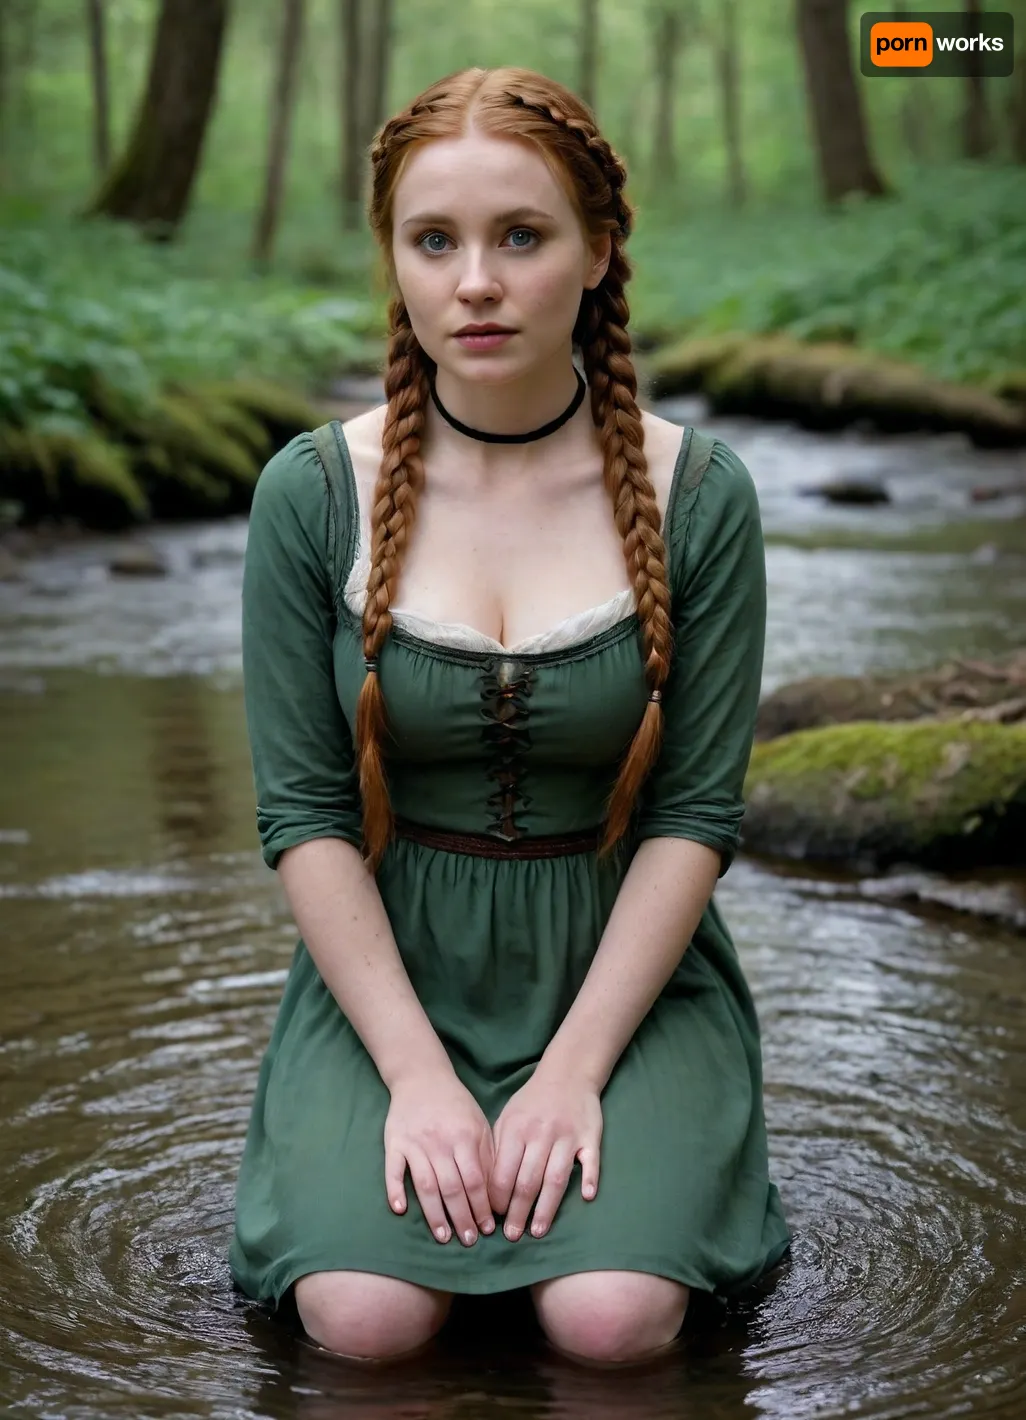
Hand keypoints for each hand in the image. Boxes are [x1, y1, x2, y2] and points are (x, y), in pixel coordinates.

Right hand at [384, 1068, 496, 1246]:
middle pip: (452, 1188)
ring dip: (434, 1214)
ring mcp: (415, 1143)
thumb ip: (487, 1155)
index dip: (482, 1207)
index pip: (476, 1180)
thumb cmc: (455, 1104)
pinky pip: (393, 1169)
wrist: (421, 1076)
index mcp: (465, 1137)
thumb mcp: (479, 1123)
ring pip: (426, 1185)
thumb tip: (495, 1192)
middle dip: (462, 1217)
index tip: (487, 1229)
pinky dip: (395, 1189)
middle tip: (468, 1241)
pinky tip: (400, 1210)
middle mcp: (440, 1142)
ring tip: (443, 1236)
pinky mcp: (394, 1142)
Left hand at [488, 1064, 601, 1241]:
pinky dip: (589, 1178)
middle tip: (512, 1236)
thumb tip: (487, 1188)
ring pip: (556, 1178)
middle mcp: (541, 1134)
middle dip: (518, 1212)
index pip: (503, 1172)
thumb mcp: (507, 1117)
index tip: (493, 1218)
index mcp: (516, 1129)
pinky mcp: (590, 1136)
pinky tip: (586, 1197)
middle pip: (528, 1181)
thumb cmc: (532, 1102)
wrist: (568, 1072)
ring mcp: (567, 1136)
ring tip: (538, 1231)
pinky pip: (591, 1160)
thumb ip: (498, 1149)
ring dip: (546, 1208)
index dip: (497, 1198)